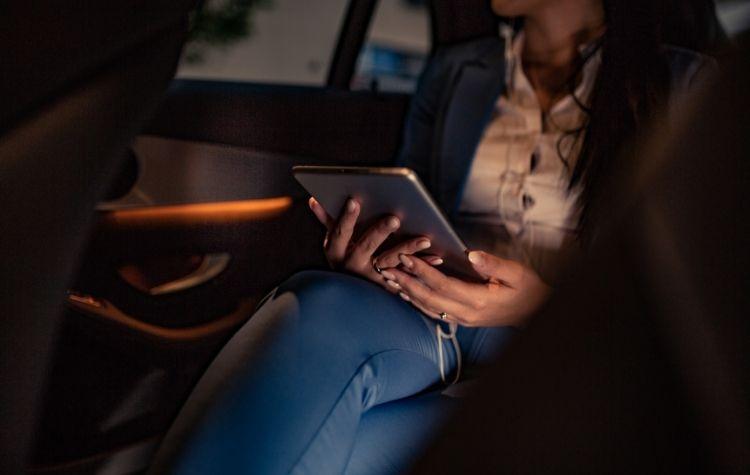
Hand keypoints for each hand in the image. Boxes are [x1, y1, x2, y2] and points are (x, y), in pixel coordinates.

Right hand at [308, 197, 441, 291]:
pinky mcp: (388, 287)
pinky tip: (437, 257)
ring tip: (426, 239)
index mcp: (336, 252)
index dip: (346, 218)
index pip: (339, 233)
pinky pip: (408, 276)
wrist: (350, 299)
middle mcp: (351, 267)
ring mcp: (370, 279)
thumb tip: (314, 199)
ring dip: (409, 249)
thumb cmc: (345, 256)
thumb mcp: (335, 242)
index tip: (354, 200)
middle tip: (395, 218)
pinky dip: (423, 265)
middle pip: (365, 247)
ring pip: (391, 263)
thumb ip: (327, 220)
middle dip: (380, 232)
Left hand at [384, 251, 551, 326]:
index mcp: (478, 300)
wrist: (534, 312)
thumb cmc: (527, 290)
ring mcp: (462, 319)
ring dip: (406, 293)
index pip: (442, 284)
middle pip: (428, 297)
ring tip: (388, 279)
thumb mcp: (517, 273)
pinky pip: (433, 311)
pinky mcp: (460, 320)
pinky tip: (404, 292)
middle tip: (386, 267)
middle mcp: (466, 313)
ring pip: (427, 307)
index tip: (405, 256)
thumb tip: (471, 254)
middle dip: (405, 282)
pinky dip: (416, 301)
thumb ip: (493, 265)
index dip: (421, 271)